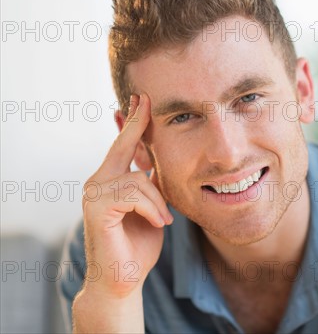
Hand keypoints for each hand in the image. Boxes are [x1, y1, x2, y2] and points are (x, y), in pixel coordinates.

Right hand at [80, 93, 172, 297]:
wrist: (125, 278)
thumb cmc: (139, 242)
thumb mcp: (152, 205)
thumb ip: (151, 181)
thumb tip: (158, 158)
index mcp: (112, 179)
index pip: (124, 144)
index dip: (134, 121)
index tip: (141, 98)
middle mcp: (98, 181)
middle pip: (123, 145)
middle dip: (137, 122)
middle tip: (146, 99)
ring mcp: (94, 192)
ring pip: (139, 178)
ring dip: (158, 201)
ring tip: (163, 220)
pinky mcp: (97, 207)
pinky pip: (136, 194)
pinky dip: (153, 209)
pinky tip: (157, 223)